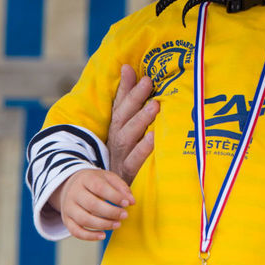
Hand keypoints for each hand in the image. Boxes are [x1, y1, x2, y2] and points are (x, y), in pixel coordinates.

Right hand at [54, 169, 133, 240]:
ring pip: (84, 219)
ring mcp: (68, 207)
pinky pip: (75, 231)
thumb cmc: (94, 182)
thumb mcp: (107, 177)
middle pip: (92, 205)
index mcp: (85, 179)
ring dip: (103, 224)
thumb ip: (121, 187)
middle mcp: (74, 193)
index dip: (115, 196)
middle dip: (111, 212)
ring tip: (117, 225)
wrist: (71, 185)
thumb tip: (132, 201)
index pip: (99, 188)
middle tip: (125, 215)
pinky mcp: (66, 220)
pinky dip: (89, 236)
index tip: (127, 203)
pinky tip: (103, 235)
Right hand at [108, 64, 158, 184]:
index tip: (133, 69)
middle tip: (149, 82)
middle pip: (124, 116)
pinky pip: (136, 160)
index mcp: (116, 129)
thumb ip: (127, 101)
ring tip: (156, 106)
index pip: (120, 104)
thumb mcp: (125, 129)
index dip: (126, 87)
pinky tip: (155, 138)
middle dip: (135, 98)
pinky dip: (144, 149)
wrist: (108, 196)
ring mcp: (121, 156)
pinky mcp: (127, 173)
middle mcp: (117, 140)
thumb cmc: (123, 157)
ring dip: (141, 120)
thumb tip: (129, 68)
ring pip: (129, 136)